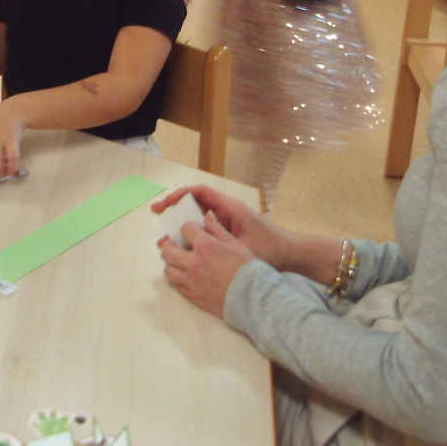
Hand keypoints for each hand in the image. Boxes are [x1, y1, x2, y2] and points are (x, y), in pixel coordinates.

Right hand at [152, 185, 292, 269]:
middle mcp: (226, 210)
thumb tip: (197, 237)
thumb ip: (222, 240)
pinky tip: (181, 246)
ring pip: (197, 215)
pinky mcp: (226, 230)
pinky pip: (204, 227)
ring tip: (164, 236)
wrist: (289, 253)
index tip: (166, 204)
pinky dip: (191, 233)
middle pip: (195, 201)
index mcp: (230, 208)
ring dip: (181, 222)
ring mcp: (225, 220)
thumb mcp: (245, 246)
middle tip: (157, 213)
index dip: (180, 195)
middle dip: (175, 205)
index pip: (200, 192)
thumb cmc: (270, 249)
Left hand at [160, 211, 256, 317]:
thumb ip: (217, 229)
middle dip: (170, 244)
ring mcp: (190, 281)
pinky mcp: (191, 295)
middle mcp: (193, 263)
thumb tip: (207, 217)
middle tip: (178, 244)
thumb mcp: (235, 244)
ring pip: (167, 269)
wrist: (252, 298)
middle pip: (167, 250)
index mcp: (205, 246)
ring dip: (172, 262)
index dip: (188, 228)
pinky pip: (176, 284)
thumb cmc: (247, 269)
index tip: (192, 230)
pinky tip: (188, 275)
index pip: (184, 229)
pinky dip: (178, 278)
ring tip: (182, 261)